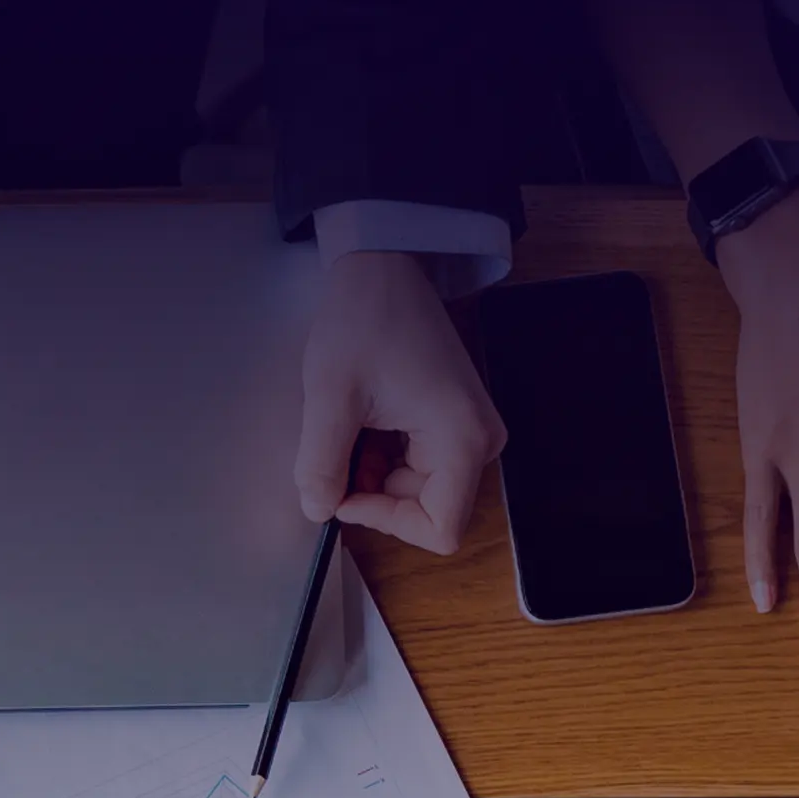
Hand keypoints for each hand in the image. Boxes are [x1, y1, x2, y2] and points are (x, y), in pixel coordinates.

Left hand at [298, 248, 503, 553]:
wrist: (382, 267)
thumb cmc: (363, 321)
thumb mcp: (331, 397)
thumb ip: (323, 464)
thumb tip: (318, 513)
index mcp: (463, 438)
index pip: (441, 529)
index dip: (386, 523)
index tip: (343, 492)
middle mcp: (479, 441)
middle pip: (426, 509)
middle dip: (372, 495)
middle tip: (334, 453)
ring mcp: (468, 431)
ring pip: (415, 490)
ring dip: (371, 475)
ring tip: (346, 428)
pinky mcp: (452, 421)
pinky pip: (415, 465)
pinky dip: (379, 458)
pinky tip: (359, 423)